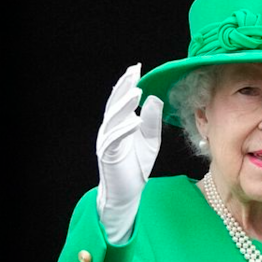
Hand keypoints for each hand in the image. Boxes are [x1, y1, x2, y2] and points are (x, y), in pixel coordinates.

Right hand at [96, 63, 162, 242]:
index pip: (122, 100)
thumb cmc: (137, 166)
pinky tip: (135, 120)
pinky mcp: (108, 156)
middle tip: (133, 72)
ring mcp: (107, 142)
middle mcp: (110, 130)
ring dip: (125, 105)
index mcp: (119, 125)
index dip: (127, 84)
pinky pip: (116, 139)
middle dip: (123, 87)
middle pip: (115, 104)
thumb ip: (152, 121)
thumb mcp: (150, 140)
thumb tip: (154, 98)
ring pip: (114, 119)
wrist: (127, 193)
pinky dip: (125, 129)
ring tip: (136, 92)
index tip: (137, 69)